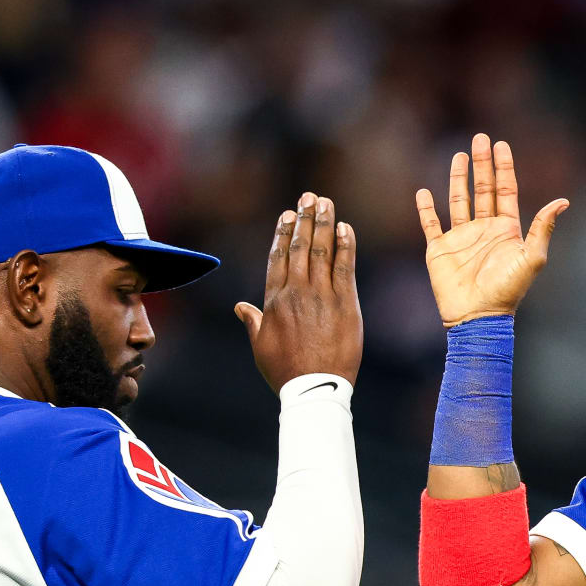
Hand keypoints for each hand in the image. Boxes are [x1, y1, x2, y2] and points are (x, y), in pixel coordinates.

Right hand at [235, 192, 361, 390]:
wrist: (314, 389)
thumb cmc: (285, 371)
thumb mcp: (261, 346)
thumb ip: (253, 321)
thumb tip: (240, 307)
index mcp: (274, 300)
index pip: (279, 257)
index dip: (284, 233)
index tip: (288, 214)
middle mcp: (296, 292)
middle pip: (301, 247)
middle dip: (305, 218)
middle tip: (309, 196)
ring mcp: (321, 296)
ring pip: (322, 251)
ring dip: (324, 223)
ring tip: (326, 203)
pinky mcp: (345, 304)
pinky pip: (345, 267)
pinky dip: (345, 245)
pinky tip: (346, 228)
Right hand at [415, 134, 567, 326]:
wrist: (478, 316)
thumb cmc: (507, 291)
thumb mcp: (532, 258)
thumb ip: (543, 228)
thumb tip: (562, 201)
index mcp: (506, 230)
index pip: (505, 191)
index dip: (504, 168)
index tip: (501, 145)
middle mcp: (484, 230)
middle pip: (482, 190)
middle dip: (482, 164)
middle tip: (480, 138)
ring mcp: (461, 239)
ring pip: (458, 201)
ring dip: (458, 179)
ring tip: (459, 156)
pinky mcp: (439, 250)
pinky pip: (430, 224)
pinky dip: (426, 209)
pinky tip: (423, 192)